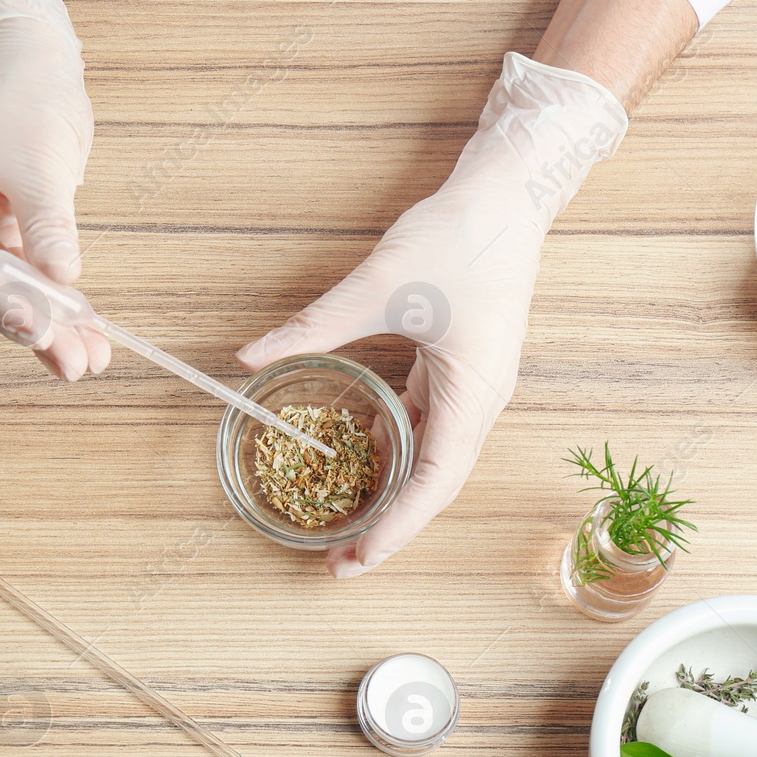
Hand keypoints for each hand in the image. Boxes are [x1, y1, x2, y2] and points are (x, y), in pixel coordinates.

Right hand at [0, 15, 108, 380]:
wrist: (32, 64)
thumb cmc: (25, 96)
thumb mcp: (40, 162)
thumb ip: (48, 223)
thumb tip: (62, 277)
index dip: (1, 303)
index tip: (37, 331)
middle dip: (34, 326)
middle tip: (75, 362)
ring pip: (11, 289)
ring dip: (53, 325)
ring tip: (90, 359)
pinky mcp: (2, 233)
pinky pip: (29, 277)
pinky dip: (58, 303)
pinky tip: (86, 335)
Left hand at [238, 54, 626, 577]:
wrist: (508, 194)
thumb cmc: (459, 238)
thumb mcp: (378, 285)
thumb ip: (314, 326)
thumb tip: (248, 357)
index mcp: (473, 394)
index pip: (434, 485)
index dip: (394, 529)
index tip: (357, 560)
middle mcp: (480, 402)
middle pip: (435, 485)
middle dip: (389, 527)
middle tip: (339, 562)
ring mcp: (474, 386)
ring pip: (432, 458)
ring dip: (393, 492)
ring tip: (348, 522)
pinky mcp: (461, 368)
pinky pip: (428, 424)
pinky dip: (396, 448)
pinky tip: (360, 457)